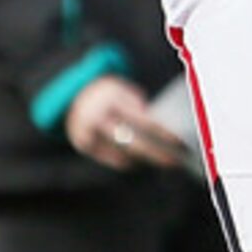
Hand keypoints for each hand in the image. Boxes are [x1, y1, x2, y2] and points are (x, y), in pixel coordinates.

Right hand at [65, 74, 188, 170]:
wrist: (72, 93)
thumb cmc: (109, 94)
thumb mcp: (124, 91)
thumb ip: (140, 109)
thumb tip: (163, 133)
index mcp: (112, 99)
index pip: (142, 120)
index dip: (162, 132)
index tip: (178, 140)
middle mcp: (98, 117)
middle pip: (132, 143)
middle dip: (156, 154)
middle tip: (174, 160)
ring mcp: (89, 133)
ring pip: (122, 154)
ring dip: (144, 159)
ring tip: (164, 160)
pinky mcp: (84, 145)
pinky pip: (112, 159)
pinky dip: (128, 160)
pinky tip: (142, 160)